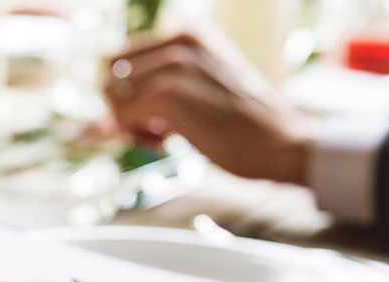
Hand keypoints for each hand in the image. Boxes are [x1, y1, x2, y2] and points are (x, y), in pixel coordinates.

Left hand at [105, 31, 317, 184]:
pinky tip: (166, 142)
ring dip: (131, 122)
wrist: (281, 140)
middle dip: (123, 103)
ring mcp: (173, 64)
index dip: (130, 90)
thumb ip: (166, 78)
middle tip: (153, 127)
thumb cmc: (243, 121)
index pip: (123, 56)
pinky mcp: (167, 94)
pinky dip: (136, 136)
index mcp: (188, 31)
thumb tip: (107, 105)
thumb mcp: (206, 81)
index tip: (156, 112)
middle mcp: (179, 39)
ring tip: (164, 136)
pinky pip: (121, 117)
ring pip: (113, 96)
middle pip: (111, 73)